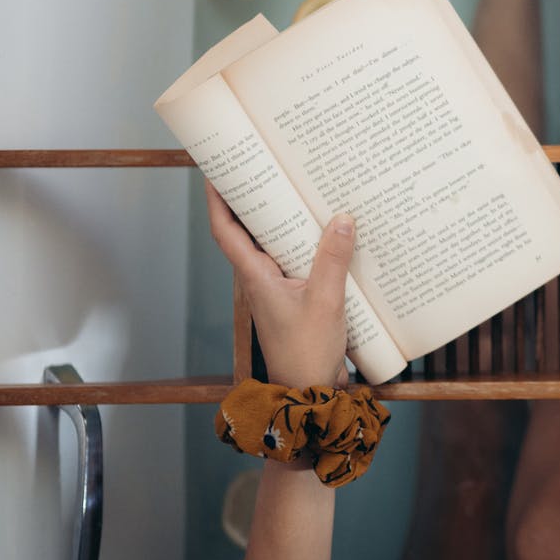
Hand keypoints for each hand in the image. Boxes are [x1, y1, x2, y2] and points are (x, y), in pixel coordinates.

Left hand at [206, 182, 354, 387]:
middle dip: (253, 199)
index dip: (216, 200)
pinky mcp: (297, 298)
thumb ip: (333, 258)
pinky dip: (308, 244)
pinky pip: (297, 262)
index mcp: (255, 277)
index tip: (216, 170)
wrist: (309, 392)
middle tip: (266, 167)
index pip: (225, 231)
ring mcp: (277, 289)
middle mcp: (260, 279)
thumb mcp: (325, 301)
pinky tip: (329, 234)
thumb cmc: (306, 353)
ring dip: (283, 221)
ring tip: (299, 191)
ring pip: (274, 246)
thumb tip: (343, 218)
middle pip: (248, 231)